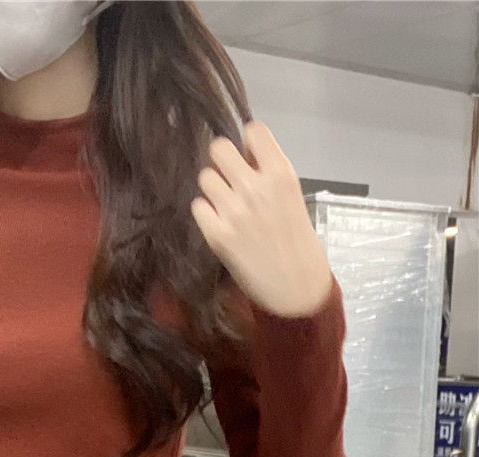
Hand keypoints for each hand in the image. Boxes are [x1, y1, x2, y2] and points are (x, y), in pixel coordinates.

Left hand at [190, 120, 333, 317]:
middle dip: (223, 161)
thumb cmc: (297, 241)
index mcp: (280, 174)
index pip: (253, 131)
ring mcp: (233, 211)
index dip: (247, 142)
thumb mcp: (292, 196)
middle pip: (218, 148)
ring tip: (226, 205)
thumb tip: (244, 153)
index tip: (248, 155)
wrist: (295, 287)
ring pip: (205, 177)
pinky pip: (197, 206)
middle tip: (230, 179)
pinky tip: (220, 223)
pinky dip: (206, 213)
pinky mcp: (216, 234)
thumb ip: (268, 173)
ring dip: (213, 188)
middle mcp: (255, 187)